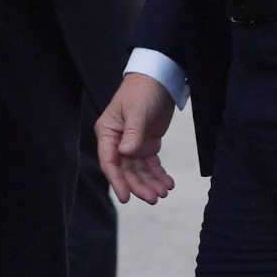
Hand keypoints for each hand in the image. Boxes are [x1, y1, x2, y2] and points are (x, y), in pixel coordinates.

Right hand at [96, 73, 176, 204]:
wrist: (160, 78)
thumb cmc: (143, 90)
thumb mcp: (137, 111)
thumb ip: (132, 133)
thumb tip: (125, 153)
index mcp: (108, 132)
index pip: (109, 161)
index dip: (117, 181)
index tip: (126, 197)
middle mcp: (117, 141)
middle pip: (126, 170)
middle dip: (139, 186)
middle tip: (154, 198)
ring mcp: (132, 144)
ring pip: (139, 171)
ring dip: (150, 183)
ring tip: (164, 192)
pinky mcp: (146, 144)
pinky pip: (151, 165)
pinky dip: (158, 175)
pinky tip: (168, 183)